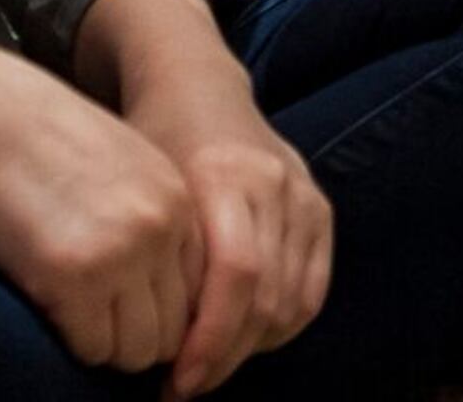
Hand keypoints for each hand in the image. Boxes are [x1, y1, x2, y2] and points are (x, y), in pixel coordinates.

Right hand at [0, 49, 204, 373]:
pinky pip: (91, 348)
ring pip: (137, 350)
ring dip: (103, 345)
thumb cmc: (23, 137)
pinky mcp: (73, 276)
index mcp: (177, 196)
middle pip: (174, 328)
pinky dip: (68, 342)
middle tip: (90, 321)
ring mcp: (122, 251)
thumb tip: (149, 292)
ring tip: (65, 312)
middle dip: (133, 335)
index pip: (198, 290)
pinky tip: (43, 303)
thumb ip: (141, 216)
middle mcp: (161, 224)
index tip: (120, 310)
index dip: (157, 310)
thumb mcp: (111, 163)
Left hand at [125, 72, 335, 395]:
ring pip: (292, 302)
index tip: (175, 380)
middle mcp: (274, 183)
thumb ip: (157, 256)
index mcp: (224, 174)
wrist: (196, 91)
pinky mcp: (321, 210)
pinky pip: (312, 291)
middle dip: (225, 355)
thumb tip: (152, 344)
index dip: (209, 339)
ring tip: (211, 365)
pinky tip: (245, 339)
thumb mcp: (142, 187)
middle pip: (267, 297)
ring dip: (250, 349)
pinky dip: (281, 327)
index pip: (236, 275)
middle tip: (186, 386)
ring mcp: (304, 195)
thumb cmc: (152, 144)